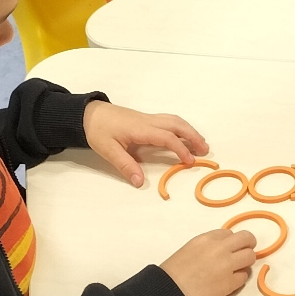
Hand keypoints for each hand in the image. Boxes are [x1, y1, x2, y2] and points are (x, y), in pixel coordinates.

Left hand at [83, 101, 210, 186]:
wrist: (89, 113)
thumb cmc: (98, 130)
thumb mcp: (108, 150)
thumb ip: (125, 165)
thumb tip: (140, 182)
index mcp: (141, 129)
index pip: (167, 137)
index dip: (181, 149)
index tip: (190, 161)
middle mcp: (149, 121)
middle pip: (177, 125)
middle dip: (193, 137)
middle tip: (205, 150)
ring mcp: (148, 118)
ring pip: (175, 121)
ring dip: (190, 130)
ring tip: (200, 143)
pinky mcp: (146, 119)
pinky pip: (170, 120)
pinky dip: (182, 127)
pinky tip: (184, 134)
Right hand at [160, 229, 256, 295]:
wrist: (167, 293)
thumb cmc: (172, 273)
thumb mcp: (189, 249)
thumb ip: (208, 247)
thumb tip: (223, 250)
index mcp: (206, 239)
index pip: (229, 233)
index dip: (231, 242)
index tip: (228, 249)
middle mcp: (220, 248)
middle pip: (247, 239)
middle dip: (247, 246)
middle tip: (242, 255)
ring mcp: (227, 266)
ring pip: (250, 256)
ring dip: (246, 262)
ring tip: (237, 270)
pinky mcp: (230, 284)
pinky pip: (244, 276)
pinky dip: (239, 278)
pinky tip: (229, 282)